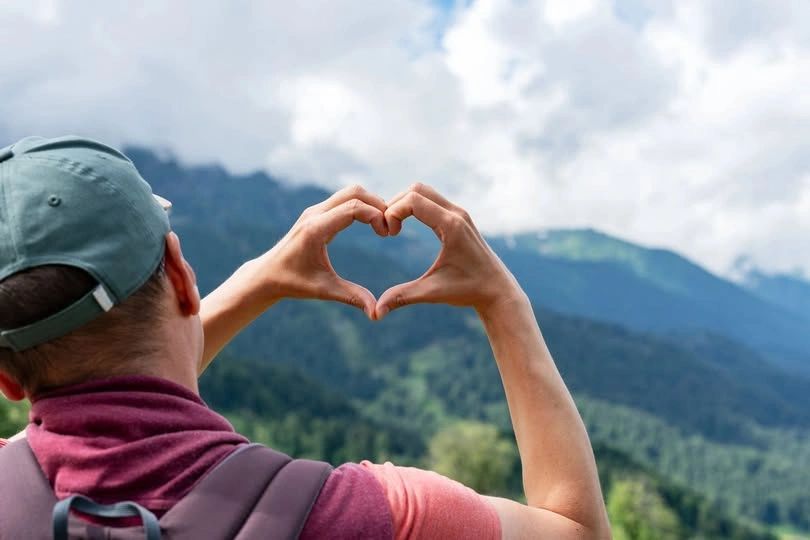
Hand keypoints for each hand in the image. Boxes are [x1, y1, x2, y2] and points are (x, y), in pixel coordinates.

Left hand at [258, 185, 388, 316]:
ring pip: (350, 193)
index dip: (376, 216)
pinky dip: (361, 206)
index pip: (354, 208)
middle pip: (355, 192)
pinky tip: (371, 225)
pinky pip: (344, 200)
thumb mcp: (324, 290)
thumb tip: (376, 313)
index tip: (387, 234)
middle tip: (390, 228)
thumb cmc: (292, 283)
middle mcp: (315, 214)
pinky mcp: (316, 213)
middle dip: (378, 204)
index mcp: (316, 229)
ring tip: (382, 227)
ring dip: (370, 204)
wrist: (266, 274)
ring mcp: (315, 211)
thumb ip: (352, 297)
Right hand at [375, 183, 519, 318]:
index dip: (392, 212)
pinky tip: (405, 226)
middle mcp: (456, 214)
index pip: (413, 200)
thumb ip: (403, 297)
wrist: (498, 290)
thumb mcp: (433, 292)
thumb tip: (376, 313)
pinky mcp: (458, 218)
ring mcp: (459, 214)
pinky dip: (414, 206)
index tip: (388, 234)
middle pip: (417, 189)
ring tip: (393, 228)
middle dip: (395, 204)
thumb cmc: (469, 290)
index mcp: (451, 225)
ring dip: (404, 204)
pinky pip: (431, 200)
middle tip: (387, 229)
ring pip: (424, 191)